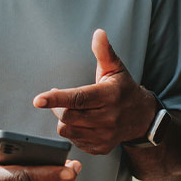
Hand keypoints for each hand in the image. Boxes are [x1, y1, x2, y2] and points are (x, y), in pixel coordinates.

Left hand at [33, 30, 157, 154]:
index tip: (38, 100)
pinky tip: (81, 122)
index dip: (56, 99)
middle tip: (59, 99)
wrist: (141, 117)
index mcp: (109, 96)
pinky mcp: (101, 147)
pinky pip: (75, 141)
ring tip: (71, 110)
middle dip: (57, 107)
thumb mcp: (115, 68)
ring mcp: (105, 135)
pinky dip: (73, 131)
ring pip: (68, 131)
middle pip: (68, 116)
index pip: (78, 98)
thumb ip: (104, 51)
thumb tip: (98, 33)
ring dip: (64, 120)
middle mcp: (108, 118)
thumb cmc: (123, 89)